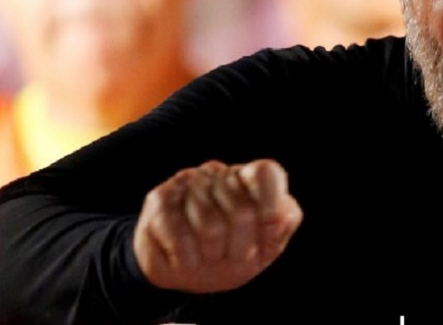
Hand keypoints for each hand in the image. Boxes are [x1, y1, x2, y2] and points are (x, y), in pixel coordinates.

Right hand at [133, 159, 302, 292]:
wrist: (184, 270)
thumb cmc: (234, 253)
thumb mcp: (267, 244)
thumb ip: (284, 222)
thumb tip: (278, 216)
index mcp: (249, 178)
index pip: (265, 173)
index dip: (271, 208)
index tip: (269, 234)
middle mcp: (219, 173)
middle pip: (242, 212)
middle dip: (241, 248)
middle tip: (232, 257)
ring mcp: (187, 182)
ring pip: (209, 227)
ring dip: (212, 256)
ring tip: (207, 257)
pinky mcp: (159, 198)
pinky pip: (178, 235)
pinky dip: (186, 259)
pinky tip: (185, 258)